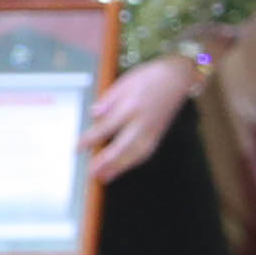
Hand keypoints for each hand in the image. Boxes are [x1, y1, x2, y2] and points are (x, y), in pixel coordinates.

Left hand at [86, 57, 197, 183]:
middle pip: (124, 146)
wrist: (178, 77)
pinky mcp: (159, 133)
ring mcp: (153, 129)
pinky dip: (133, 163)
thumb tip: (94, 114)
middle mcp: (143, 121)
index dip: (91, 139)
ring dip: (120, 167)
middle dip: (108, 161)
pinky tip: (122, 168)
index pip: (107, 126)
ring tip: (105, 177)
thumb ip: (108, 100)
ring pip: (136, 153)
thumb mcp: (124, 82)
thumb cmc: (149, 77)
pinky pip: (145, 152)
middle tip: (93, 172)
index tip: (77, 147)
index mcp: (131, 105)